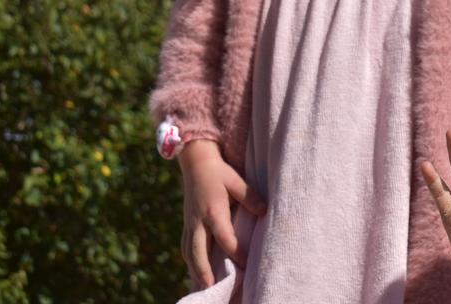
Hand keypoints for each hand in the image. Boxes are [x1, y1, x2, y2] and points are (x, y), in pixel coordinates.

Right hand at [178, 140, 266, 288]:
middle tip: (210, 288)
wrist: (196, 162)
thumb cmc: (219, 172)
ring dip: (194, 270)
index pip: (224, 237)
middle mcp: (198, 220)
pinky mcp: (187, 224)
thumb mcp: (236, 180)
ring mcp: (190, 223)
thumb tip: (264, 212)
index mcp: (212, 210)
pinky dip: (190, 262)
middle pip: (199, 251)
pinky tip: (195, 273)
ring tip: (201, 288)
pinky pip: (186, 247)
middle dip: (204, 270)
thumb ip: (250, 197)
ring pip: (189, 252)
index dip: (236, 251)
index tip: (247, 264)